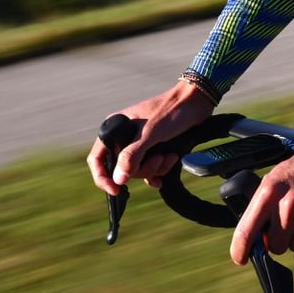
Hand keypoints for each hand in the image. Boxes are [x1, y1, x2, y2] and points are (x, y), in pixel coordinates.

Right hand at [86, 79, 217, 195]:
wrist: (196, 102)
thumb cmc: (171, 111)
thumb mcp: (150, 134)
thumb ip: (132, 155)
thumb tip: (118, 179)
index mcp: (115, 129)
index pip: (97, 159)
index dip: (102, 177)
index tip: (115, 190)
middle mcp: (124, 137)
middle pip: (121, 169)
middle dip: (142, 169)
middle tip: (158, 158)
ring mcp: (139, 143)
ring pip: (138, 170)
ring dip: (155, 168)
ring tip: (168, 156)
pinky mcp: (153, 147)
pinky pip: (150, 168)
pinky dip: (160, 169)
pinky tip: (170, 162)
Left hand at [230, 136, 293, 265]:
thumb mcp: (274, 180)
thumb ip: (262, 207)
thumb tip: (254, 239)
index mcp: (270, 191)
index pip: (247, 231)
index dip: (240, 250)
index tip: (240, 258)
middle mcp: (290, 202)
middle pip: (275, 246)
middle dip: (279, 241)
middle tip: (288, 226)